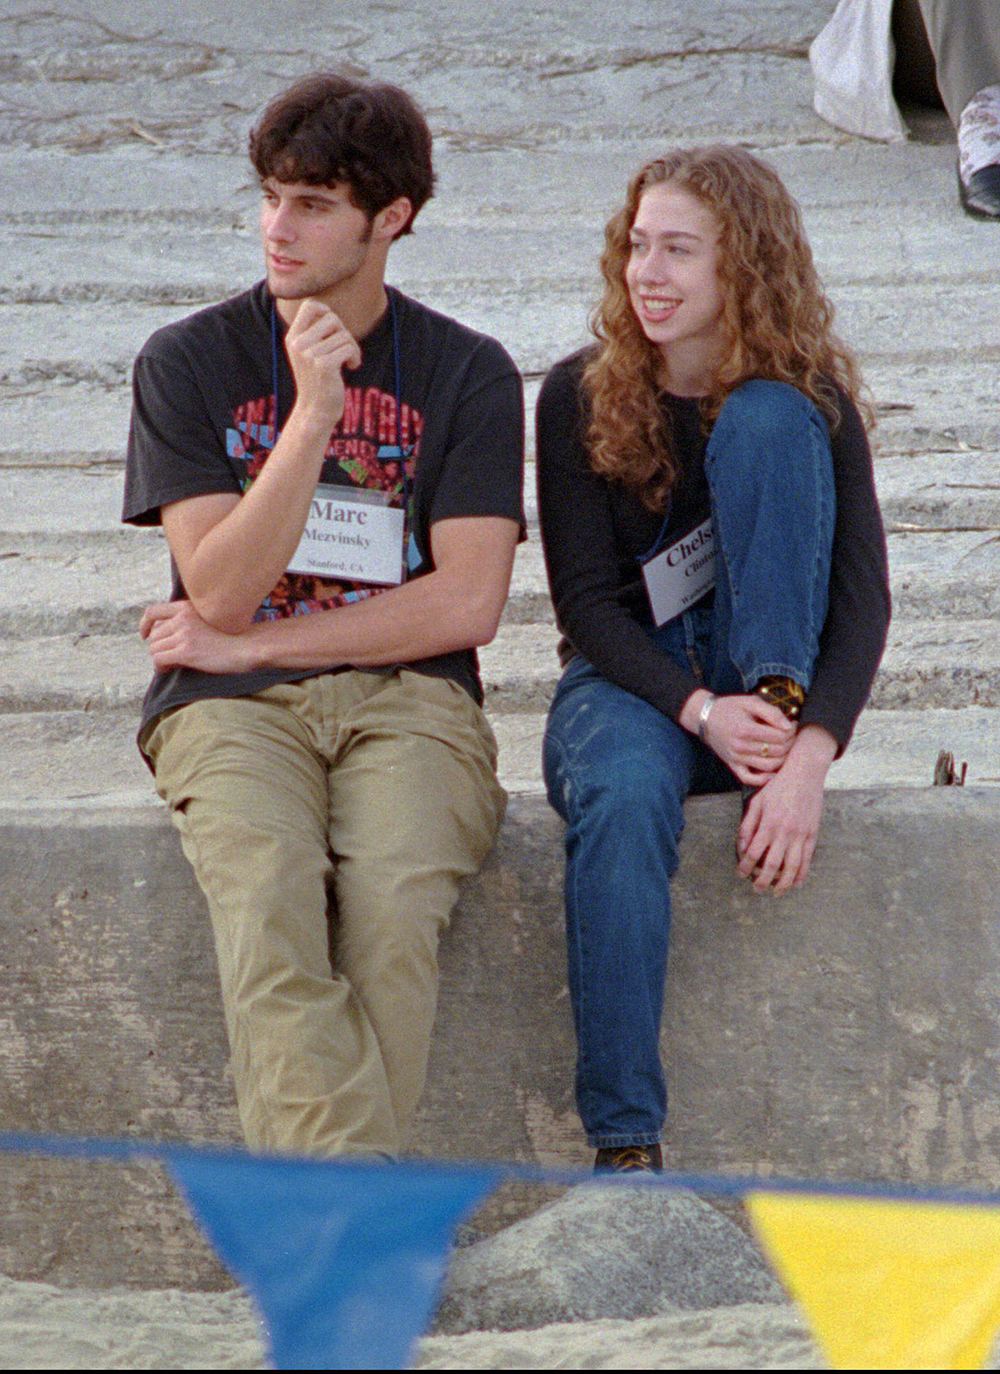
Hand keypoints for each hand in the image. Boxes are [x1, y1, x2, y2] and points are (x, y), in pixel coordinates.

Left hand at [139, 600, 256, 673]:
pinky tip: (169, 669)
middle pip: (154, 635)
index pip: (153, 611)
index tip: (145, 635)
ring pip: (155, 648)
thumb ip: (188, 621)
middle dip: (159, 648)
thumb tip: (166, 636)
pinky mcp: (186, 651)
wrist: (247, 646)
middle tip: (170, 658)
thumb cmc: (232, 636)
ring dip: (160, 658)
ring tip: (172, 664)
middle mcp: (183, 617)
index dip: (145, 624)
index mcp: (187, 607)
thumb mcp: (208, 618)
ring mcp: (184, 634)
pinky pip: (159, 659)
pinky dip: (160, 667)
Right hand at [285, 299, 362, 429]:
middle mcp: (298, 344)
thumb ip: (315, 333)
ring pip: (344, 335)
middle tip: (344, 348)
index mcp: (293, 337)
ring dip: (352, 348)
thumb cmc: (317, 380)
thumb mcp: (308, 353)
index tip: (333, 328)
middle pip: (332, 318)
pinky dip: (355, 357)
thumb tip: (329, 312)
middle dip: (344, 331)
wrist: (315, 410)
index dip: (326, 310)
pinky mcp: (323, 365)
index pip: (310, 305)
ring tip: (348, 361)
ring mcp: (309, 354)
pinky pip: (349, 348)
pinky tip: (351, 367)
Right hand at [700, 693, 796, 786]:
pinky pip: (749, 779)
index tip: (791, 724)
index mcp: (746, 729)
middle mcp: (740, 747)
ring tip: (784, 747)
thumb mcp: (751, 702)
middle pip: (777, 751)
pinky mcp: (732, 765)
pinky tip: (773, 772)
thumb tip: (788, 726)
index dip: (791, 730)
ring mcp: (736, 758)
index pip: (779, 736)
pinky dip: (763, 779)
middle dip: (789, 743)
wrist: (706, 717)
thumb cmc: (730, 708)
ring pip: (768, 766)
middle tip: (790, 735)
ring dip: (783, 759)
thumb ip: (771, 712)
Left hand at [737, 725, 836, 892]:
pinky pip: (807, 860)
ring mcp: (801, 835)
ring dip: (783, 884)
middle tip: (756, 889)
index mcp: (768, 823)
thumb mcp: (756, 802)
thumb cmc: (778, 787)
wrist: (805, 774)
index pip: (753, 853)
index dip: (745, 867)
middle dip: (762, 881)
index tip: (741, 874)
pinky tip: (795, 883)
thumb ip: (747, 825)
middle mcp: (785, 832)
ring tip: (776, 892)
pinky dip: (802, 874)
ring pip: (792, 867)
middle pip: (772, 865)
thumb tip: (742, 847)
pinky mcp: (812, 835)